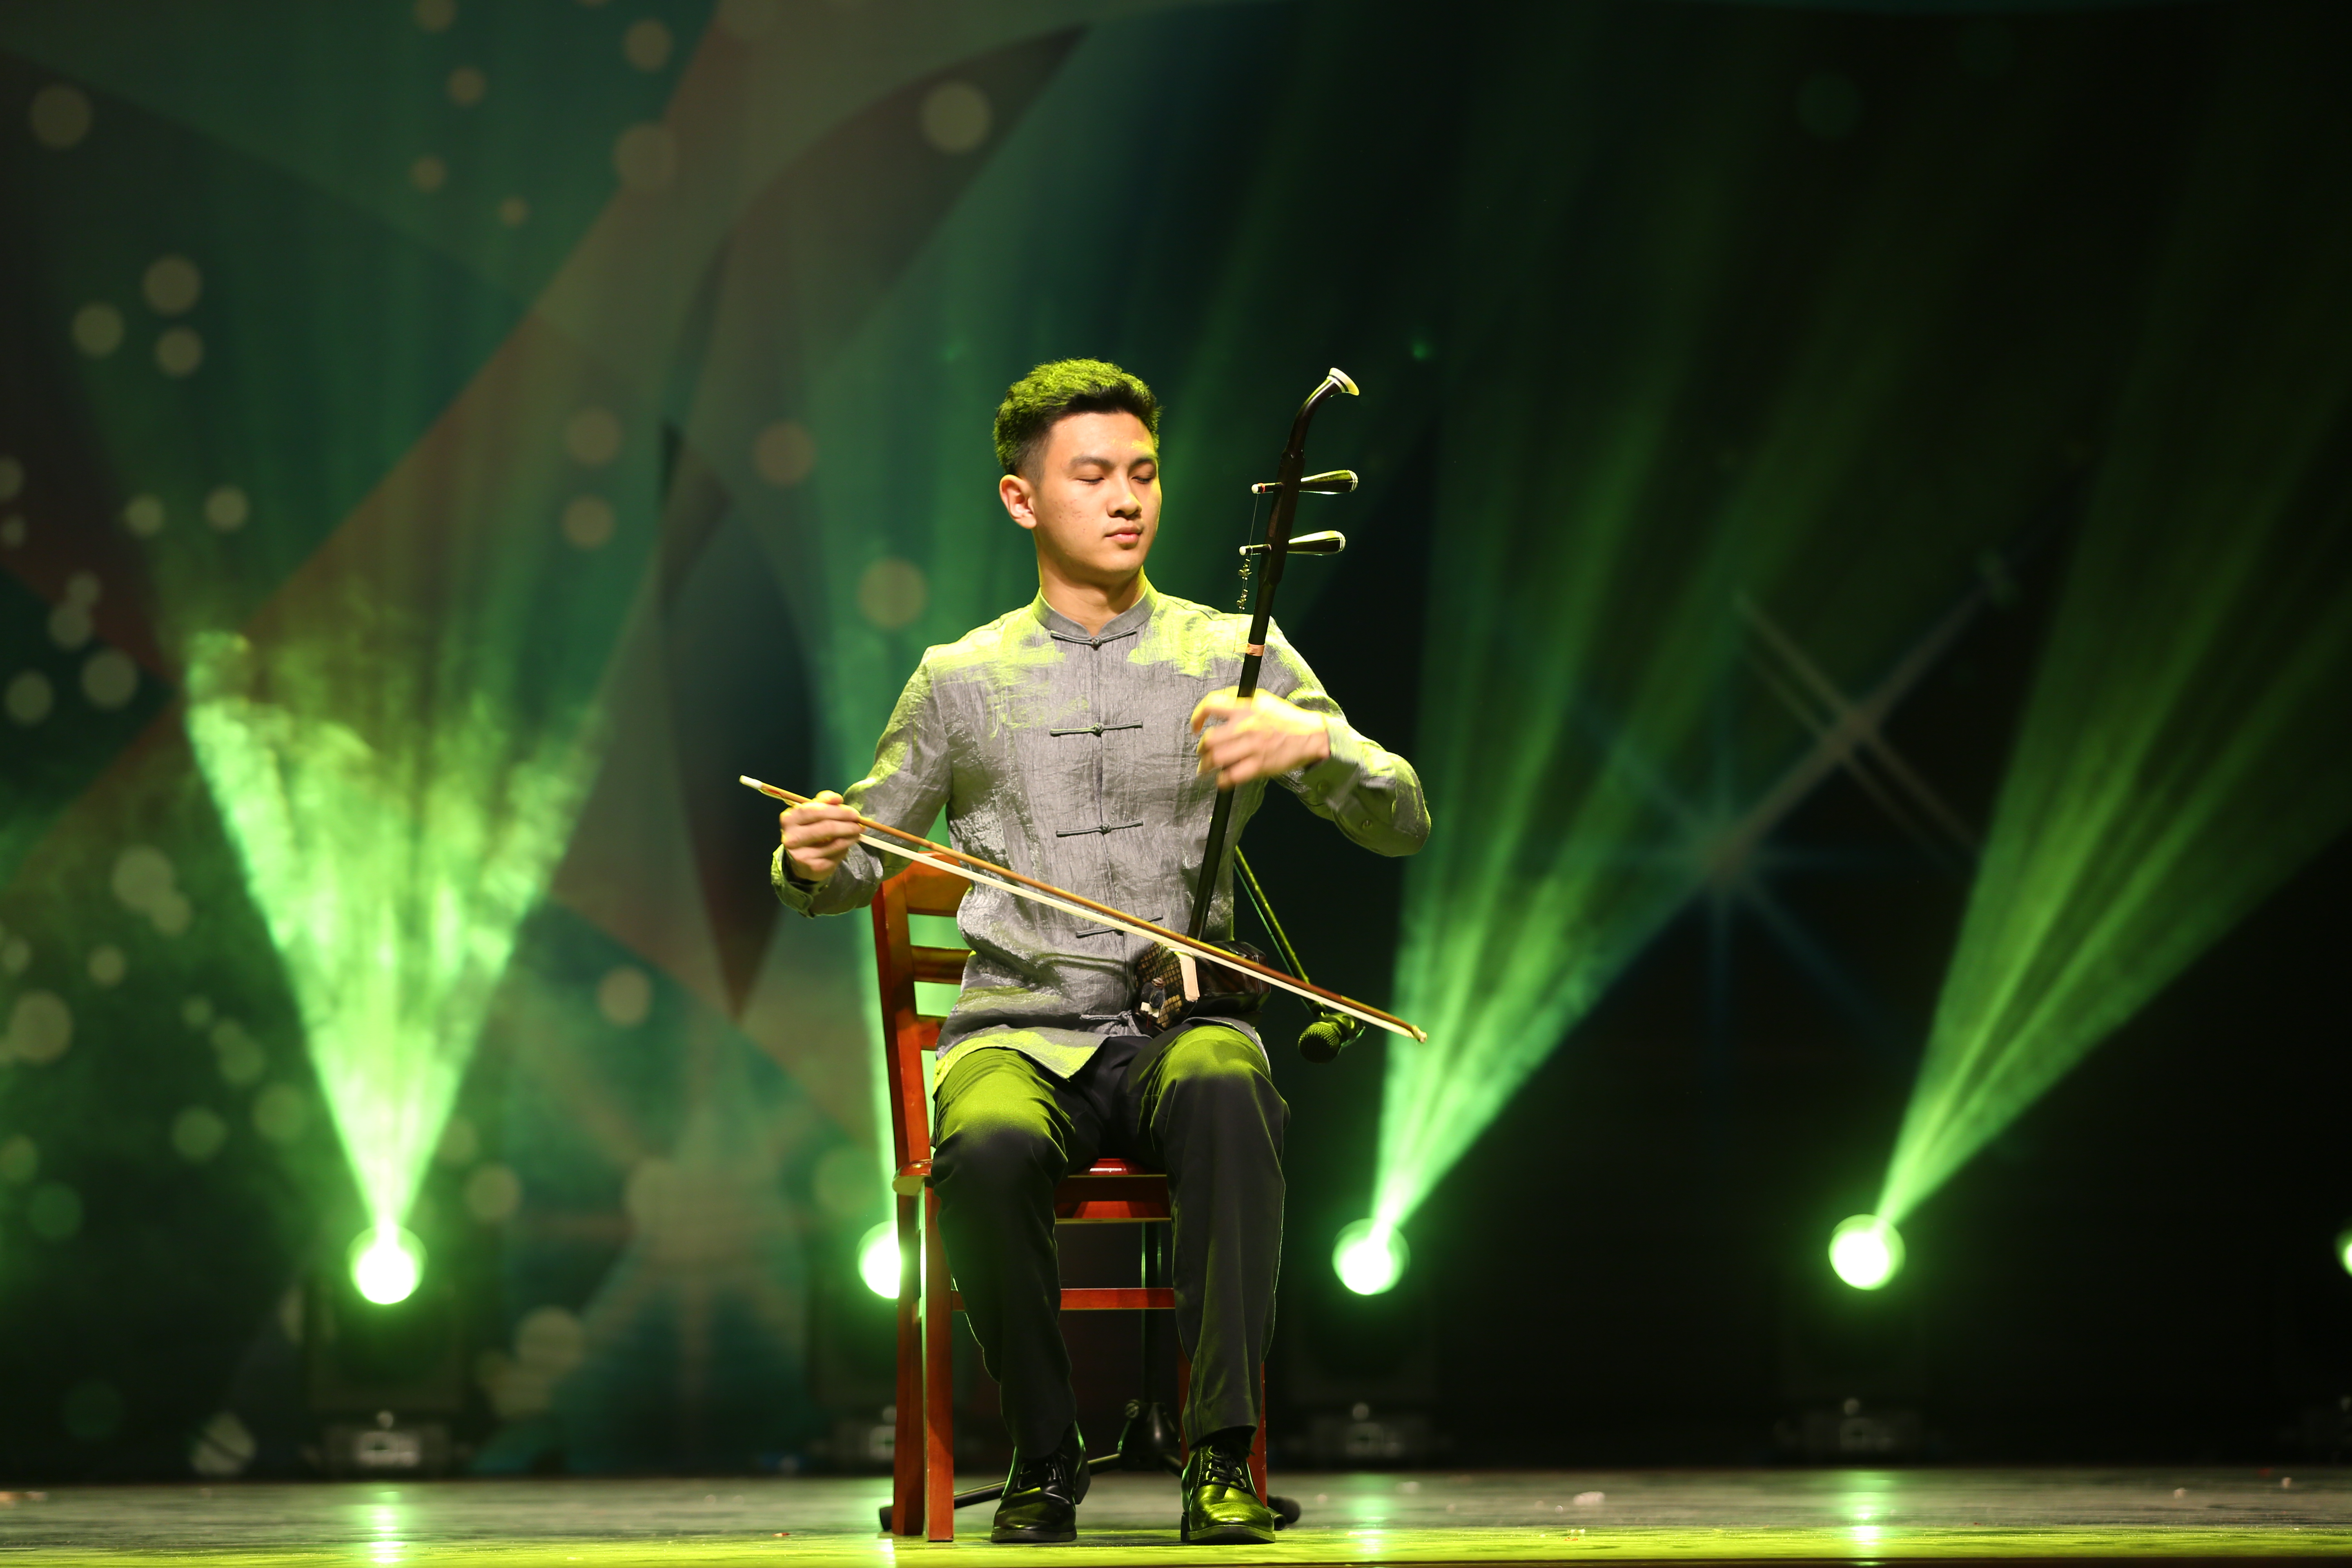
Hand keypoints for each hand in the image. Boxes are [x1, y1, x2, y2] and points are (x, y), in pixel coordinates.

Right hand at [779, 791, 862, 883]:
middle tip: (859, 823)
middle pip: (826, 827)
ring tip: (857, 832)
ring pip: (835, 842)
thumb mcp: (811, 813)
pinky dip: (845, 847)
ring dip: (851, 836)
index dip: (837, 811)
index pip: (815, 811)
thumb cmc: (808, 831)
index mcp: (789, 819)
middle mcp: (791, 838)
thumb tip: (837, 798)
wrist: (800, 861)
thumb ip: (824, 802)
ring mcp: (801, 855)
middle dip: (847, 824)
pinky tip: (846, 844)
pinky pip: (837, 854)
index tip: (853, 813)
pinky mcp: (813, 867)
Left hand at [1189, 689, 1330, 787]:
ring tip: (1205, 768)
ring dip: (1206, 766)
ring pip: (1216, 759)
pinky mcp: (1259, 765)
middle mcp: (1246, 726)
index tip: (1195, 727)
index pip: (1211, 705)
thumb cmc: (1285, 718)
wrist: (1311, 735)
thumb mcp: (1263, 699)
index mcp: (1245, 707)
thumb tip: (1216, 704)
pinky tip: (1221, 780)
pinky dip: (1221, 780)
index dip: (1197, 716)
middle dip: (1201, 749)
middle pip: (1209, 739)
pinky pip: (1231, 776)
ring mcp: (1253, 747)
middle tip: (1202, 753)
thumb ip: (1238, 699)